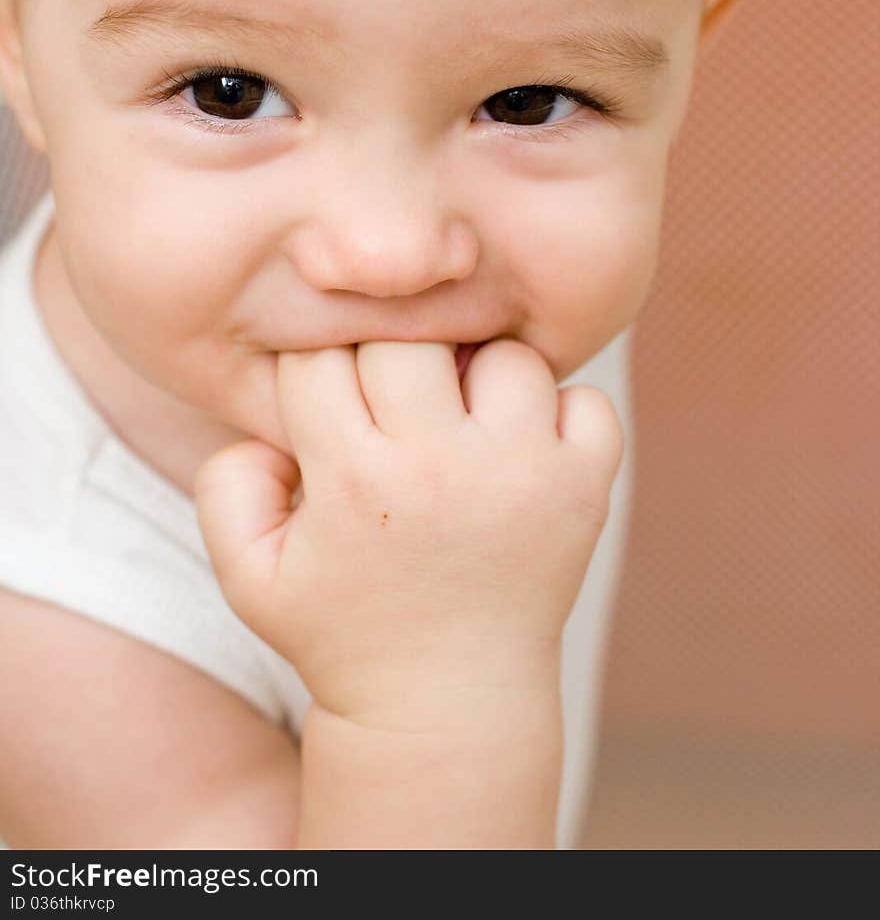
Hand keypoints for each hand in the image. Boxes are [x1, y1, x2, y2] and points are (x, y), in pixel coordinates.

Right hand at [194, 340, 623, 729]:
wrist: (443, 704)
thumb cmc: (341, 629)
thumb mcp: (248, 575)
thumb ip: (226, 484)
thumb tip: (275, 420)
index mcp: (353, 479)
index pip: (320, 357)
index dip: (317, 371)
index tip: (332, 406)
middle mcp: (441, 466)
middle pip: (409, 337)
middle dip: (391, 359)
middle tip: (395, 404)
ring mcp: (524, 474)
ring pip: (504, 354)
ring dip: (479, 378)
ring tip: (461, 423)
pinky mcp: (584, 490)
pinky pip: (587, 399)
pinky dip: (561, 410)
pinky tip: (522, 445)